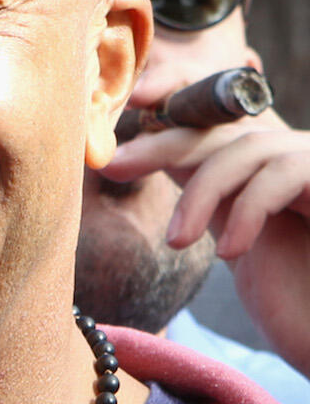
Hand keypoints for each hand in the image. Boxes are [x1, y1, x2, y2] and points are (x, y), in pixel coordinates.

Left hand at [100, 108, 309, 377]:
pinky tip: (229, 252)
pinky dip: (248, 208)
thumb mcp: (235, 240)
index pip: (209, 115)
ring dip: (202, 191)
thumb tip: (123, 160)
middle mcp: (291, 153)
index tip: (119, 126)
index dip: (167, 104)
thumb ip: (202, 198)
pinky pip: (284, 172)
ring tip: (177, 241)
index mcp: (262, 163)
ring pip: (247, 146)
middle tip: (112, 164)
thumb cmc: (295, 300)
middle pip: (220, 123)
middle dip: (160, 142)